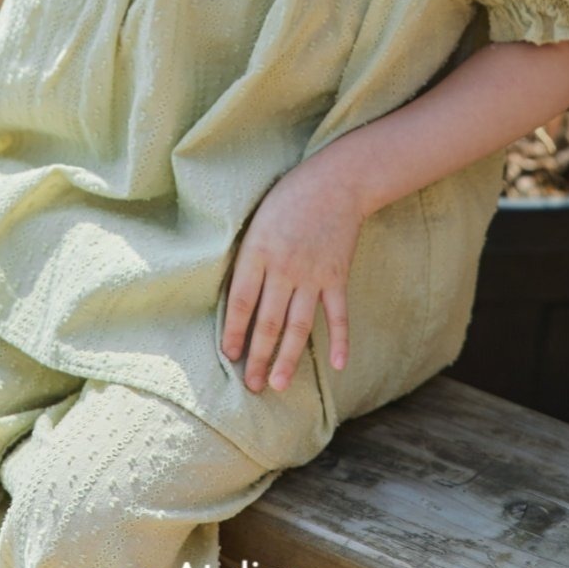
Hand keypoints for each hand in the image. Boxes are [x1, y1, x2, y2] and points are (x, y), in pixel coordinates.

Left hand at [221, 153, 364, 393]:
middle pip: (268, 322)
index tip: (228, 356)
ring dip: (288, 359)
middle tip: (250, 386)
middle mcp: (284, 268)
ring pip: (299, 326)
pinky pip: (338, 315)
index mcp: (257, 252)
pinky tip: (336, 365)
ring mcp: (313, 275)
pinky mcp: (337, 276)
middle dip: (258, 357)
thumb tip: (237, 300)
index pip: (240, 302)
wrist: (335, 182)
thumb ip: (248, 259)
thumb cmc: (288, 200)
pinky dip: (340, 340)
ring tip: (279, 384)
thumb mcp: (256, 222)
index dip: (233, 332)